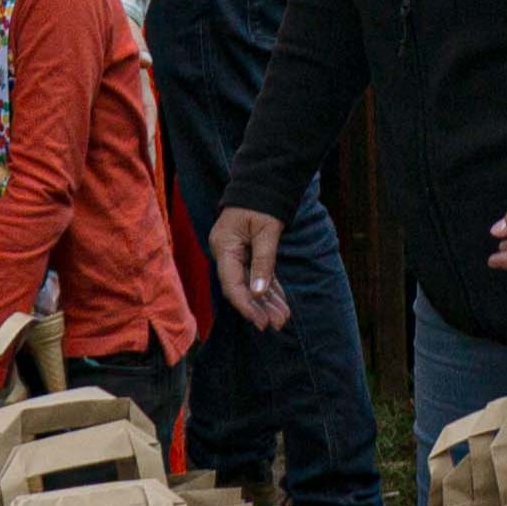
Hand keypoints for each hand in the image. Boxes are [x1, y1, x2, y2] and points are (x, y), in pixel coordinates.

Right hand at [211, 208, 291, 331]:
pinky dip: (269, 289)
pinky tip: (280, 304)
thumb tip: (259, 293)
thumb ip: (263, 261)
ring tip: (282, 318)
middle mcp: (226, 254)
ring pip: (251, 284)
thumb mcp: (266, 230)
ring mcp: (236, 254)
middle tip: (277, 324)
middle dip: (260, 308)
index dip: (246, 305)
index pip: (232, 284)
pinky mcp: (247, 253)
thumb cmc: (262, 203)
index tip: (261, 321)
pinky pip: (258, 275)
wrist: (263, 182)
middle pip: (241, 288)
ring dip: (267, 301)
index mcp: (224, 247)